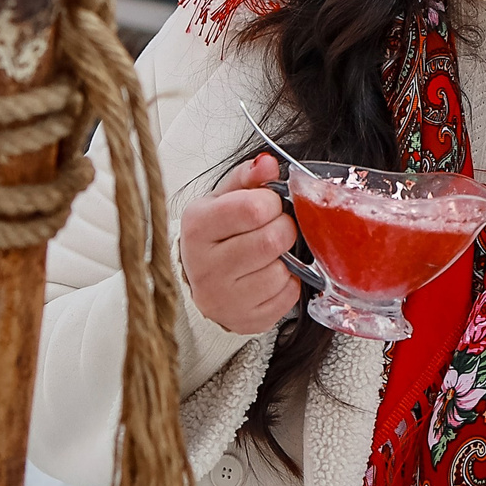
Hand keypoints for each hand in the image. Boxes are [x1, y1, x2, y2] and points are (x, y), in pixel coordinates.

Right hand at [178, 153, 300, 334]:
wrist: (204, 279)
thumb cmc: (218, 234)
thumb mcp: (225, 198)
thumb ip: (248, 177)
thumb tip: (268, 163)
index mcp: (197, 227)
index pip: (253, 208)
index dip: (271, 202)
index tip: (267, 205)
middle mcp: (204, 267)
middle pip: (271, 240)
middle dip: (283, 228)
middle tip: (275, 227)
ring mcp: (223, 299)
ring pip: (281, 271)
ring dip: (286, 258)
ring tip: (270, 253)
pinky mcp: (245, 321)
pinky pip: (287, 296)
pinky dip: (288, 282)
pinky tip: (270, 274)